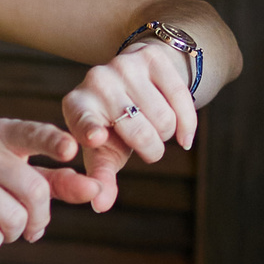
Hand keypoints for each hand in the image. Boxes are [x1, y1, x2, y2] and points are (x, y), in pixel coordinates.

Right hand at [0, 118, 96, 257]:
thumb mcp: (24, 182)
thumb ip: (60, 183)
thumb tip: (95, 189)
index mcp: (2, 134)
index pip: (33, 134)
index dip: (53, 142)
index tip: (71, 149)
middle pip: (34, 190)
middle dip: (39, 219)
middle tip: (33, 229)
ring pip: (14, 217)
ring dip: (14, 233)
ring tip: (0, 226)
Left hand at [59, 45, 197, 210]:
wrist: (133, 79)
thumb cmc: (114, 126)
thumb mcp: (105, 151)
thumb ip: (102, 177)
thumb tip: (101, 206)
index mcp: (76, 107)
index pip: (85, 122)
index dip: (91, 130)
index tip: (97, 137)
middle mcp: (96, 81)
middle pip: (140, 132)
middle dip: (152, 149)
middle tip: (147, 145)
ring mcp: (123, 65)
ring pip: (164, 120)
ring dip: (167, 133)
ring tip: (153, 124)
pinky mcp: (151, 56)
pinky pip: (181, 98)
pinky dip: (187, 122)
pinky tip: (182, 130)